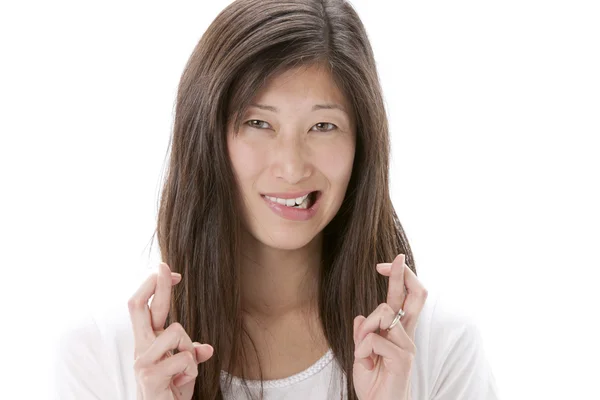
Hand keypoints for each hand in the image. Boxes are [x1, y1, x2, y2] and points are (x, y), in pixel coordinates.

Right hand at [128, 262, 214, 399]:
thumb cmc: (171, 390)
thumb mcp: (185, 368)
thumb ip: (191, 352)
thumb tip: (207, 348)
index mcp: (147, 340)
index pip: (145, 306)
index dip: (155, 286)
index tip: (167, 269)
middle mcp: (141, 347)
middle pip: (139, 306)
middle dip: (156, 284)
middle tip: (164, 267)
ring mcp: (142, 361)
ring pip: (176, 331)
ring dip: (190, 349)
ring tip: (184, 370)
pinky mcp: (149, 376)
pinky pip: (184, 358)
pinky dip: (192, 370)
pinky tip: (181, 382)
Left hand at [352, 254, 427, 399]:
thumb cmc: (374, 383)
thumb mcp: (362, 355)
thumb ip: (363, 336)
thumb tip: (359, 317)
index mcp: (398, 332)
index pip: (407, 298)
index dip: (401, 277)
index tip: (387, 262)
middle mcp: (407, 335)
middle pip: (416, 296)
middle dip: (402, 274)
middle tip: (393, 260)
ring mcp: (408, 346)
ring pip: (382, 315)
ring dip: (364, 330)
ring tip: (362, 352)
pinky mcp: (403, 359)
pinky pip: (375, 340)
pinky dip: (362, 350)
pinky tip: (366, 363)